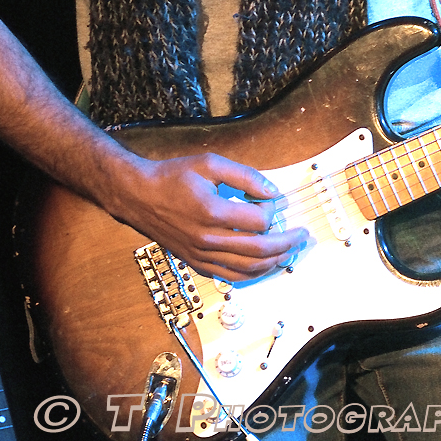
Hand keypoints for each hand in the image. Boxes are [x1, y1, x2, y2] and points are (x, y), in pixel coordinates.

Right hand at [115, 151, 307, 281]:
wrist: (139, 196)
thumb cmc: (172, 177)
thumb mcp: (209, 164)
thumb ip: (244, 175)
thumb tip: (271, 190)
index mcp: (212, 211)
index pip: (257, 219)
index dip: (273, 210)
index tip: (275, 201)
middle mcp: (207, 238)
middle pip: (258, 249)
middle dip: (285, 242)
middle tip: (301, 235)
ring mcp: (202, 254)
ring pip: (247, 268)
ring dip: (273, 261)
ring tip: (288, 251)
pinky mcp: (197, 263)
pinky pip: (231, 276)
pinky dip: (252, 273)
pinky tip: (264, 264)